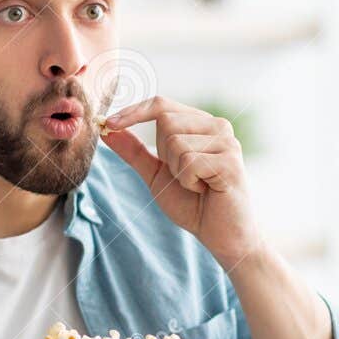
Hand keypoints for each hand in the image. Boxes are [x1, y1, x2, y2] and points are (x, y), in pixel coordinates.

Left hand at [102, 96, 263, 268]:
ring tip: (198, 184)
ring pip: (176, 143)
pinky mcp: (230, 160)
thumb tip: (107, 129)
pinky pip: (189, 162)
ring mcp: (227, 141)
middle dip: (164, 154)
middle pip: (165, 121)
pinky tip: (206, 190)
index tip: (108, 123)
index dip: (133, 112)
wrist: (221, 234)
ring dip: (177, 172)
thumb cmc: (192, 203)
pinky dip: (189, 182)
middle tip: (185, 176)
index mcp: (200, 124)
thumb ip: (134, 152)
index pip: (161, 104)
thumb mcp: (156, 175)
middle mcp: (217, 126)